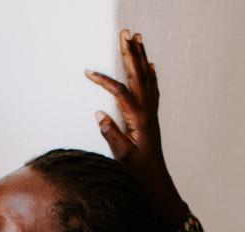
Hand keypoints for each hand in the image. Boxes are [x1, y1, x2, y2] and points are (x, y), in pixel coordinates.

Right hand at [85, 30, 187, 225]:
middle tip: (126, 32)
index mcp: (139, 120)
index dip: (104, 80)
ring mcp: (151, 114)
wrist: (156, 186)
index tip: (88, 72)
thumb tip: (99, 113)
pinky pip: (153, 90)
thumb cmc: (138, 175)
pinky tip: (150, 66)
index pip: (120, 92)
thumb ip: (111, 135)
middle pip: (138, 76)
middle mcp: (148, 113)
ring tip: (137, 38)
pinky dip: (150, 75)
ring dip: (141, 58)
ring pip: (147, 79)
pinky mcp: (152, 119)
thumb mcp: (122, 158)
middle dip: (131, 53)